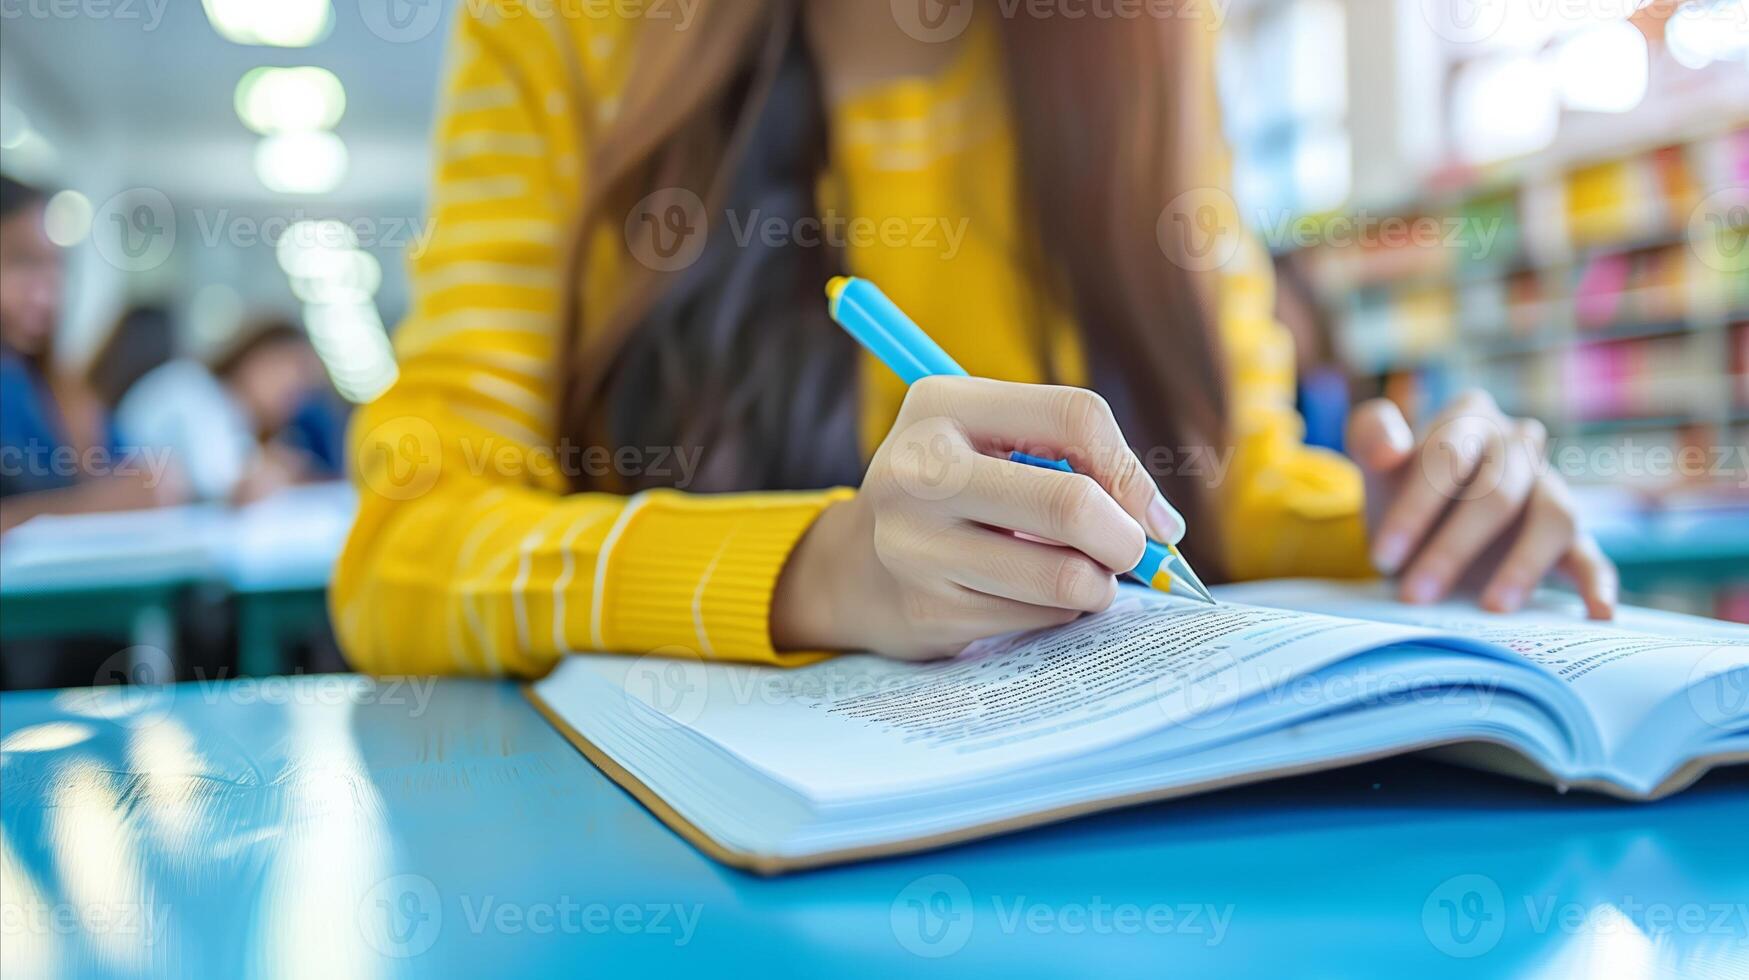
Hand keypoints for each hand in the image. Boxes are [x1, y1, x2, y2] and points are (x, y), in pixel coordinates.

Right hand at [773, 377, 1185, 659]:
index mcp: (941, 404)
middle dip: (1126, 539)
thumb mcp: (991, 441)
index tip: (1151, 511)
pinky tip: (1032, 597)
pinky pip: (1037, 618)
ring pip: (1063, 577)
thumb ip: (1073, 458)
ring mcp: (915, 546)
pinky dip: (1058, 612)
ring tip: (1082, 576)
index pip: (1075, 417)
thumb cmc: (953, 492)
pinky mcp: (927, 610)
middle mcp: (918, 470)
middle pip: (1070, 504)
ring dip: (1097, 584)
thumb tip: (1162, 526)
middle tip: (1132, 552)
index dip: (1130, 469)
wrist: (855, 565)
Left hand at [1346, 391, 1616, 618]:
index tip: (1382, 556)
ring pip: (1554, 518)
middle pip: (1497, 494)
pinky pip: (1593, 558)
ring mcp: (1550, 491)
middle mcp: (1519, 447)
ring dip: (1523, 566)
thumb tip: (1390, 450)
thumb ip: (1371, 436)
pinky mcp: (1569, 540)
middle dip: (1453, 548)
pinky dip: (1599, 585)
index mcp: (1471, 418)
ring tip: (1492, 609)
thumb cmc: (1399, 487)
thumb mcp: (1375, 462)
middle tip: (1415, 595)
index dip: (1414, 508)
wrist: (1419, 524)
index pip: (1447, 458)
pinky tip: (1598, 614)